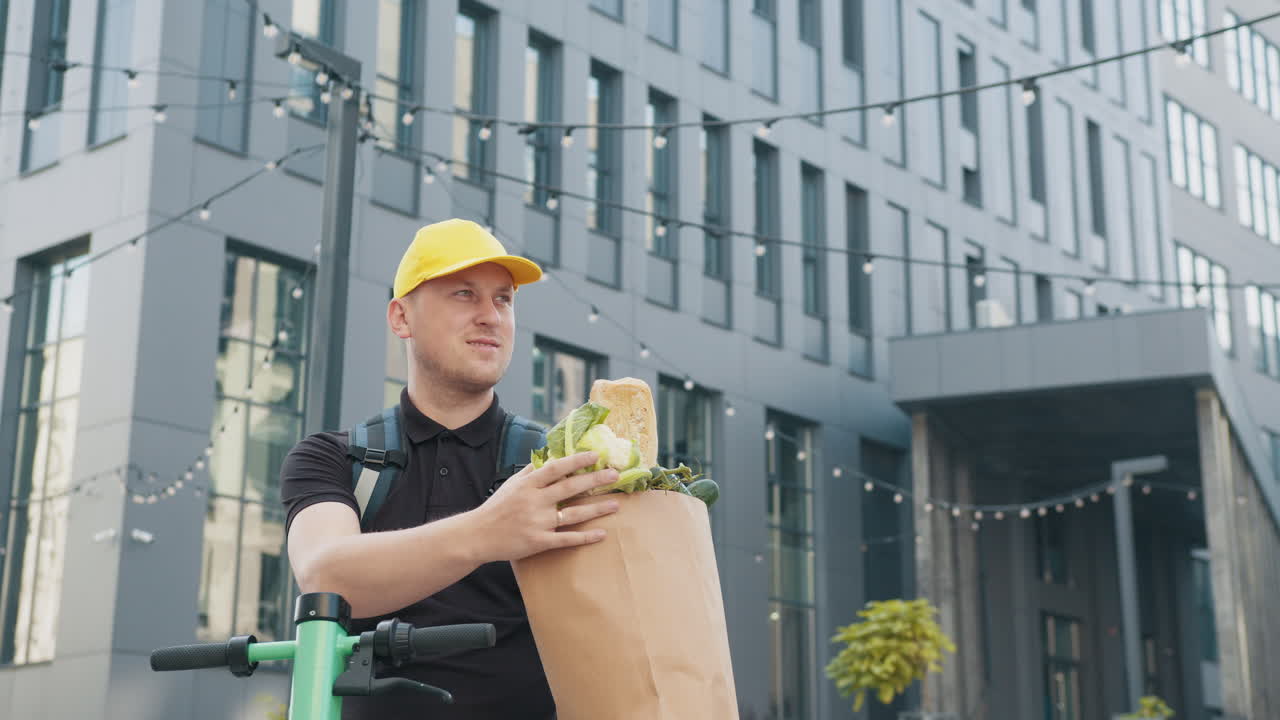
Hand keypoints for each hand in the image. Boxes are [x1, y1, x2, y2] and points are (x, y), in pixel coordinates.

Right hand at [467, 451, 620, 562]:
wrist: (478, 535)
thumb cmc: (497, 507)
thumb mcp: (512, 484)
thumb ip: (532, 470)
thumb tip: (551, 455)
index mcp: (527, 485)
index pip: (556, 468)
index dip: (576, 460)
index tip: (595, 455)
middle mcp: (534, 502)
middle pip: (569, 488)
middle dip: (594, 480)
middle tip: (615, 475)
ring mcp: (537, 523)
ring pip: (573, 515)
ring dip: (597, 509)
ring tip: (616, 504)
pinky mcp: (538, 542)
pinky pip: (566, 539)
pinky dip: (585, 537)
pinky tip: (602, 533)